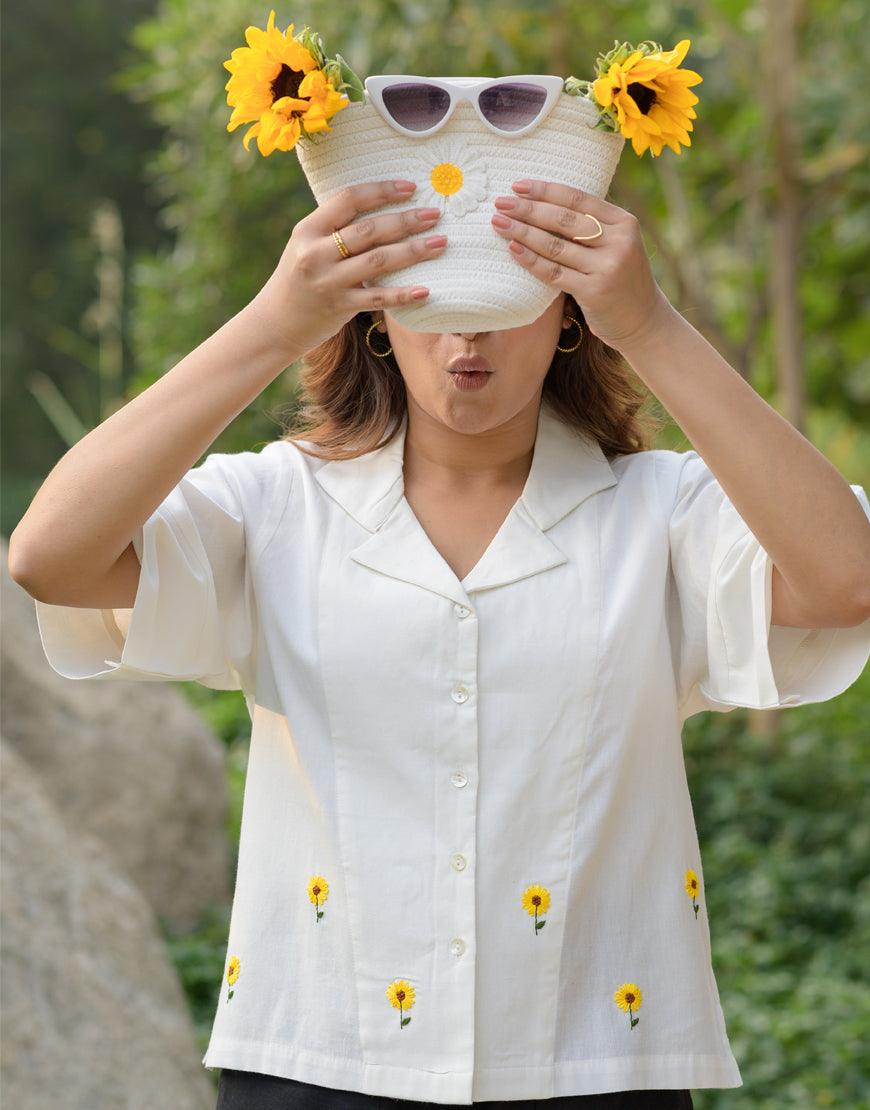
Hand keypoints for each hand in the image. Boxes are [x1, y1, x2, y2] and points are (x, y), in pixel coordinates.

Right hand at [250, 180, 446, 357]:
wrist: (275, 323)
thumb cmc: (299, 280)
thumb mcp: (308, 246)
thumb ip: (336, 229)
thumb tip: (382, 208)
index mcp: (308, 229)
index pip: (349, 199)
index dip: (382, 190)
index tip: (411, 188)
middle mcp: (316, 253)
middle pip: (369, 230)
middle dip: (406, 220)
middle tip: (435, 215)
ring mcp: (328, 281)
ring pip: (378, 261)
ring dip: (413, 251)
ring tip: (440, 244)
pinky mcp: (340, 307)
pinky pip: (379, 298)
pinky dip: (403, 294)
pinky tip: (426, 290)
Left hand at [490, 180, 671, 353]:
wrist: (644, 321)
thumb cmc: (621, 280)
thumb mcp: (618, 245)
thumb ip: (593, 226)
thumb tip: (546, 202)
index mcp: (624, 222)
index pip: (577, 199)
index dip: (545, 190)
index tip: (517, 186)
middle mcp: (619, 241)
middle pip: (563, 219)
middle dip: (528, 209)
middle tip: (500, 203)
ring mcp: (607, 267)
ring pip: (555, 245)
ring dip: (522, 232)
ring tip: (498, 224)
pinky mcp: (594, 291)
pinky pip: (554, 273)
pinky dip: (531, 260)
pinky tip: (513, 249)